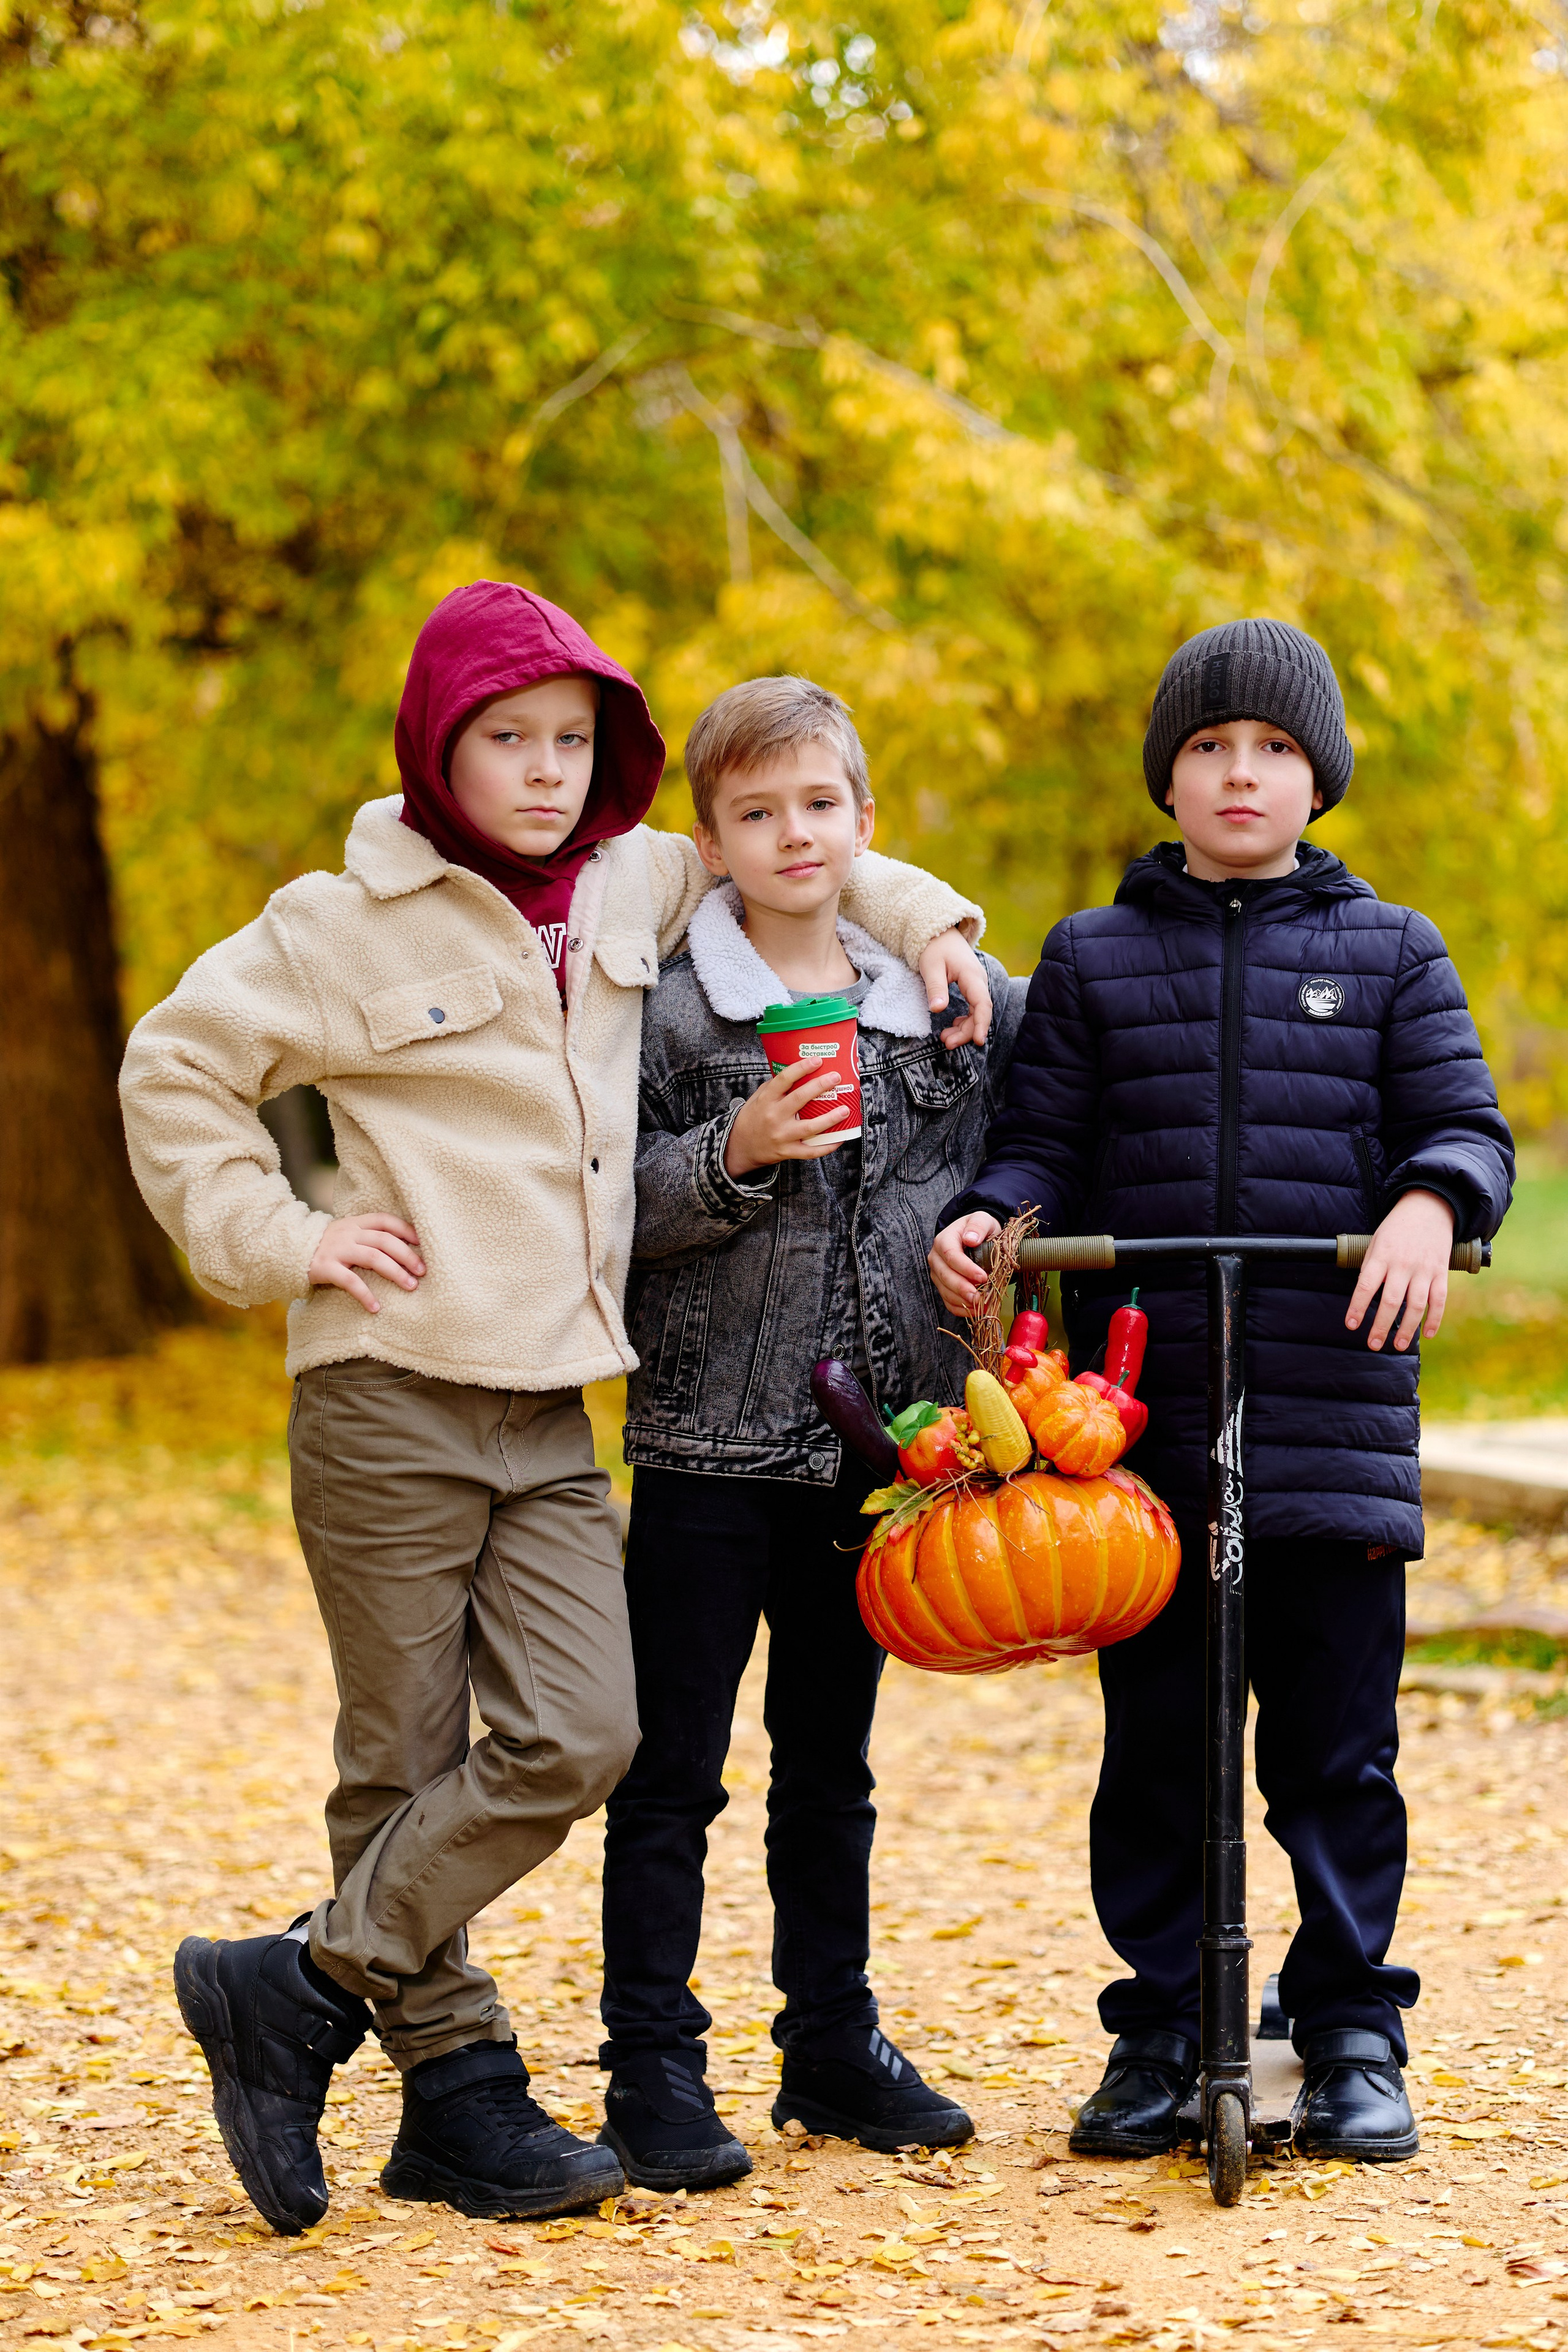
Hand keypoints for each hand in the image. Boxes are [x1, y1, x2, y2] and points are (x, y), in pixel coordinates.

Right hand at [308, 1214, 425, 1313]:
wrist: (289, 1251)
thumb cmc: (325, 1246)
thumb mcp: (346, 1234)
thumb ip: (367, 1236)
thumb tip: (401, 1247)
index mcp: (355, 1223)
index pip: (385, 1220)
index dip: (406, 1229)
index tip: (423, 1242)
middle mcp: (348, 1233)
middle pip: (384, 1240)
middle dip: (407, 1255)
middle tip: (423, 1271)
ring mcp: (337, 1250)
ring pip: (373, 1258)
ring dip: (395, 1272)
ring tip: (411, 1286)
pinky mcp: (325, 1268)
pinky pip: (350, 1282)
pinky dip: (365, 1295)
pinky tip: (376, 1308)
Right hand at [725, 1061, 857, 1177]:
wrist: (741, 1147)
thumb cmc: (752, 1119)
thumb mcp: (757, 1099)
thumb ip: (774, 1087)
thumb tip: (798, 1072)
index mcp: (766, 1100)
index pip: (784, 1080)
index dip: (801, 1068)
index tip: (817, 1060)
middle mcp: (774, 1117)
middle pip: (800, 1099)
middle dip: (820, 1086)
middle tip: (836, 1077)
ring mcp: (782, 1136)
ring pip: (810, 1127)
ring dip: (830, 1118)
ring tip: (845, 1109)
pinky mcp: (788, 1152)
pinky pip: (811, 1151)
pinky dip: (827, 1146)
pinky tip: (840, 1138)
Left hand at [918, 929, 992, 1049]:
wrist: (939, 931)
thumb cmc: (934, 946)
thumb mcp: (931, 966)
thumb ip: (935, 987)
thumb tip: (937, 1009)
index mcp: (972, 975)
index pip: (982, 1003)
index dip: (981, 1024)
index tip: (978, 1041)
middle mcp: (979, 981)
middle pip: (980, 1012)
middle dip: (967, 1031)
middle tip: (947, 1043)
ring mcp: (976, 984)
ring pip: (977, 1012)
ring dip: (964, 1028)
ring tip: (945, 1039)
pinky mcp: (971, 987)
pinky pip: (973, 1007)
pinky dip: (964, 1020)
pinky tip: (952, 1026)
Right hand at [928, 1211, 1000, 1314]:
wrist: (975, 1237)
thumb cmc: (979, 1229)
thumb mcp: (982, 1220)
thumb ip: (978, 1225)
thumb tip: (970, 1239)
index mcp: (944, 1240)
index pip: (950, 1255)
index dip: (966, 1268)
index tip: (983, 1277)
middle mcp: (936, 1258)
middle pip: (945, 1276)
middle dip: (962, 1288)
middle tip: (980, 1297)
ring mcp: (938, 1274)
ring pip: (945, 1291)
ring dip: (963, 1301)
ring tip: (982, 1305)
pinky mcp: (943, 1286)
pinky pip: (948, 1302)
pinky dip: (961, 1309)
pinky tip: (976, 1310)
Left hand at [1345, 1188, 1455, 1351]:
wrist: (1429, 1208)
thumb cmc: (1396, 1229)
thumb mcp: (1375, 1242)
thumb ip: (1370, 1268)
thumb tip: (1364, 1298)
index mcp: (1382, 1256)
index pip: (1366, 1286)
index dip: (1358, 1307)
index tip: (1352, 1325)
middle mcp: (1403, 1264)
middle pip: (1391, 1301)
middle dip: (1381, 1326)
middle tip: (1373, 1344)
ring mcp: (1424, 1269)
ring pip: (1416, 1305)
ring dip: (1407, 1329)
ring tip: (1397, 1345)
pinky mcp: (1441, 1272)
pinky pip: (1439, 1300)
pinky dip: (1434, 1318)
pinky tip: (1427, 1334)